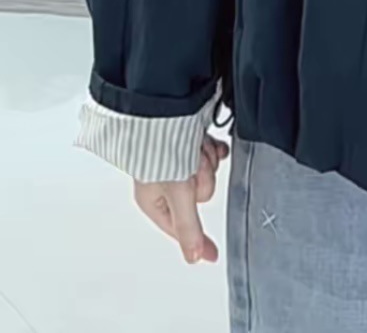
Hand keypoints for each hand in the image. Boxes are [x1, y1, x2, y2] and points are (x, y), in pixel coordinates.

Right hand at [133, 136, 229, 264]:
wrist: (163, 109)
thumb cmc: (158, 150)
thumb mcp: (178, 194)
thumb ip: (188, 228)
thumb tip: (193, 258)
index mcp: (154, 201)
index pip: (181, 229)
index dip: (197, 240)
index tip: (212, 255)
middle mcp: (165, 183)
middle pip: (201, 194)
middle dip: (202, 178)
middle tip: (193, 167)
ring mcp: (178, 162)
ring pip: (208, 172)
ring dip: (205, 158)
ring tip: (194, 148)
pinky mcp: (189, 143)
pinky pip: (210, 152)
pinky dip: (210, 146)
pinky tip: (205, 141)